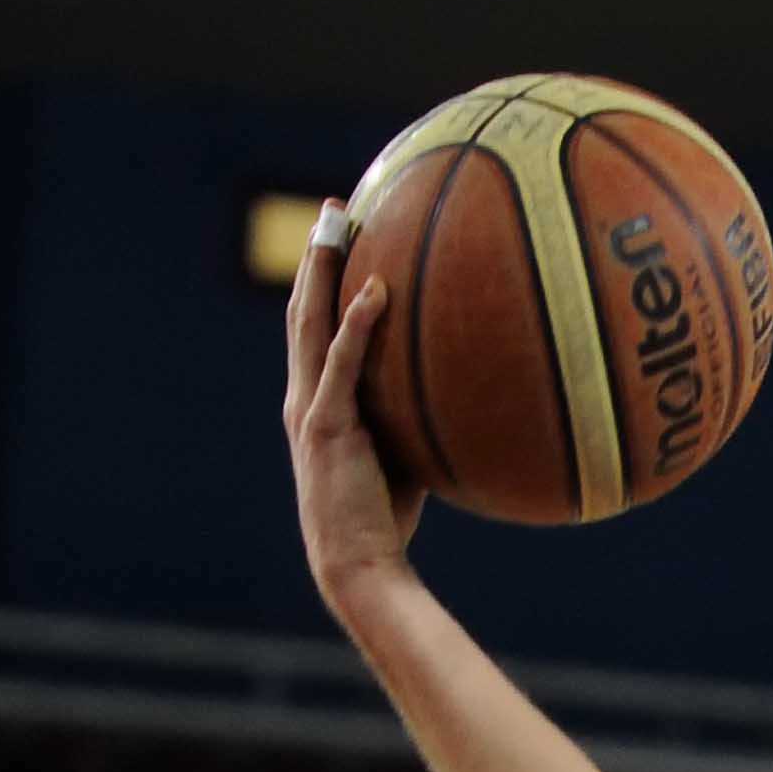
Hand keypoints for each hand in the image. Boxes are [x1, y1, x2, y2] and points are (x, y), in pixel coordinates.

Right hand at [281, 200, 424, 597]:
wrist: (359, 564)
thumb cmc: (387, 515)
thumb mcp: (406, 449)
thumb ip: (420, 409)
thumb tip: (470, 382)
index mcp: (316, 398)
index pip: (315, 326)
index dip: (321, 279)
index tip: (338, 233)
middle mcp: (303, 394)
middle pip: (302, 309)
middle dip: (314, 255)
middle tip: (330, 207)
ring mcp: (309, 407)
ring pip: (309, 323)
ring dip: (321, 269)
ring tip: (335, 223)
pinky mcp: (325, 425)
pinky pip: (341, 363)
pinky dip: (357, 324)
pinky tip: (376, 288)